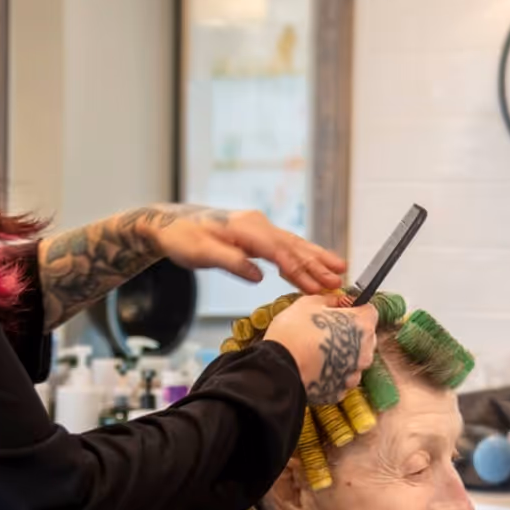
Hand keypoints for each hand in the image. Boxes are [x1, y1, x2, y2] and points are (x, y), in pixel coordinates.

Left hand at [154, 209, 345, 294]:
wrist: (170, 224)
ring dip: (315, 258)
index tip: (317, 285)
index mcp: (246, 228)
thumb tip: (258, 276)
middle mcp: (257, 225)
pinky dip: (300, 257)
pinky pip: (284, 246)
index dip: (300, 270)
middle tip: (340, 279)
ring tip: (339, 269)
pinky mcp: (256, 235)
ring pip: (293, 245)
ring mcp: (258, 228)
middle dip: (317, 264)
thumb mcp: (202, 253)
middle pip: (293, 246)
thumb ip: (232, 262)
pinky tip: (312, 266)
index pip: (279, 252)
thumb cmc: (182, 238)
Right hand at [264, 295, 377, 405]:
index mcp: (361, 325)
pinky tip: (317, 368)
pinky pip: (341, 379)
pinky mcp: (340, 391)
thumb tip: (337, 300)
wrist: (279, 368)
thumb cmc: (294, 333)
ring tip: (321, 351)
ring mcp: (353, 374)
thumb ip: (329, 300)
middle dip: (351, 332)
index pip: (370, 311)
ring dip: (344, 355)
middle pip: (365, 338)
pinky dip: (333, 374)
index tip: (342, 309)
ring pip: (355, 361)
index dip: (355, 308)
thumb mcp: (308, 303)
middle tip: (328, 329)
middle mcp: (364, 352)